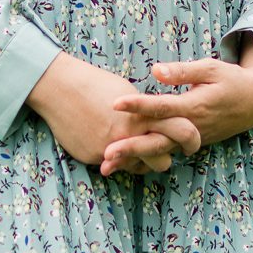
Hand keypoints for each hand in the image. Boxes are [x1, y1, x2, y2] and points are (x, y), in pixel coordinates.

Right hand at [27, 49, 201, 175]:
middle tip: (167, 154)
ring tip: (137, 147)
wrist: (60, 88)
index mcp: (144, 113)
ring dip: (141, 160)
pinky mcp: (94, 157)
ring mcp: (112, 149)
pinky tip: (112, 145)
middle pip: (163, 160)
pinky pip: (116, 166)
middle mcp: (131, 134)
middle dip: (166, 158)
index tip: (192, 142)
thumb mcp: (129, 92)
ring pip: (139, 167)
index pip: (181, 130)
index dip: (191, 137)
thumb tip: (159, 122)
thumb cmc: (95, 84)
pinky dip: (118, 158)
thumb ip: (147, 111)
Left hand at [105, 37, 252, 157]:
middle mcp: (191, 127)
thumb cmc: (231, 80)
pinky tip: (123, 164)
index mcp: (195, 106)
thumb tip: (154, 71)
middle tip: (106, 153)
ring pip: (159, 152)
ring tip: (107, 166)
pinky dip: (144, 160)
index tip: (115, 103)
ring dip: (133, 159)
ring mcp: (191, 139)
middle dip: (131, 147)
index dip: (139, 105)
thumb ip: (183, 71)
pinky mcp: (190, 143)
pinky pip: (165, 153)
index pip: (162, 107)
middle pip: (158, 140)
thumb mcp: (211, 68)